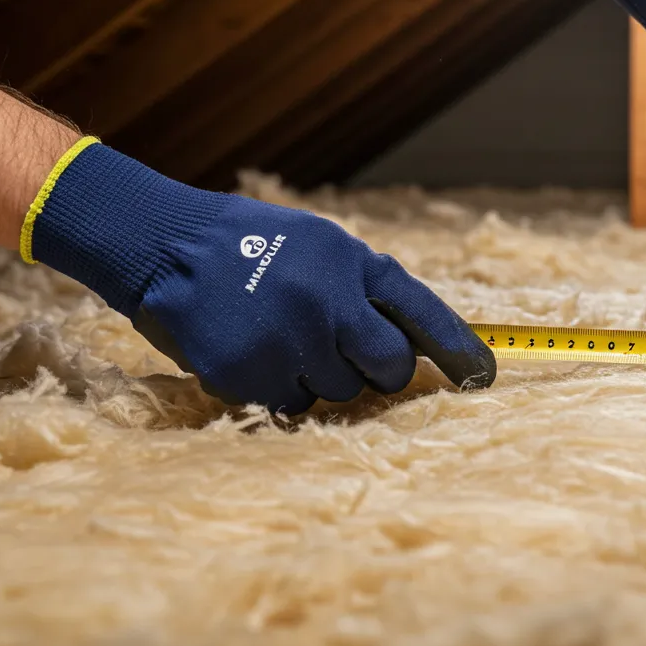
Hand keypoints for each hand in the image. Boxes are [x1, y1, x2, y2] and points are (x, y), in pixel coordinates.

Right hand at [24, 141, 495, 413]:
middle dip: (379, 369)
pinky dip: (278, 387)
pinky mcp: (251, 379)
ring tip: (282, 337)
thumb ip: (366, 287)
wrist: (164, 245)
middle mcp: (328, 307)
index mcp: (352, 265)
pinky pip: (289, 404)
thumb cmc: (248, 241)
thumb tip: (416, 341)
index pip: (422, 314)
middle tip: (346, 351)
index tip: (482, 375)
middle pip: (388, 369)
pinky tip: (255, 352)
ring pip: (338, 393)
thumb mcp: (319, 243)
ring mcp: (290, 346)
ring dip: (321, 376)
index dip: (457, 349)